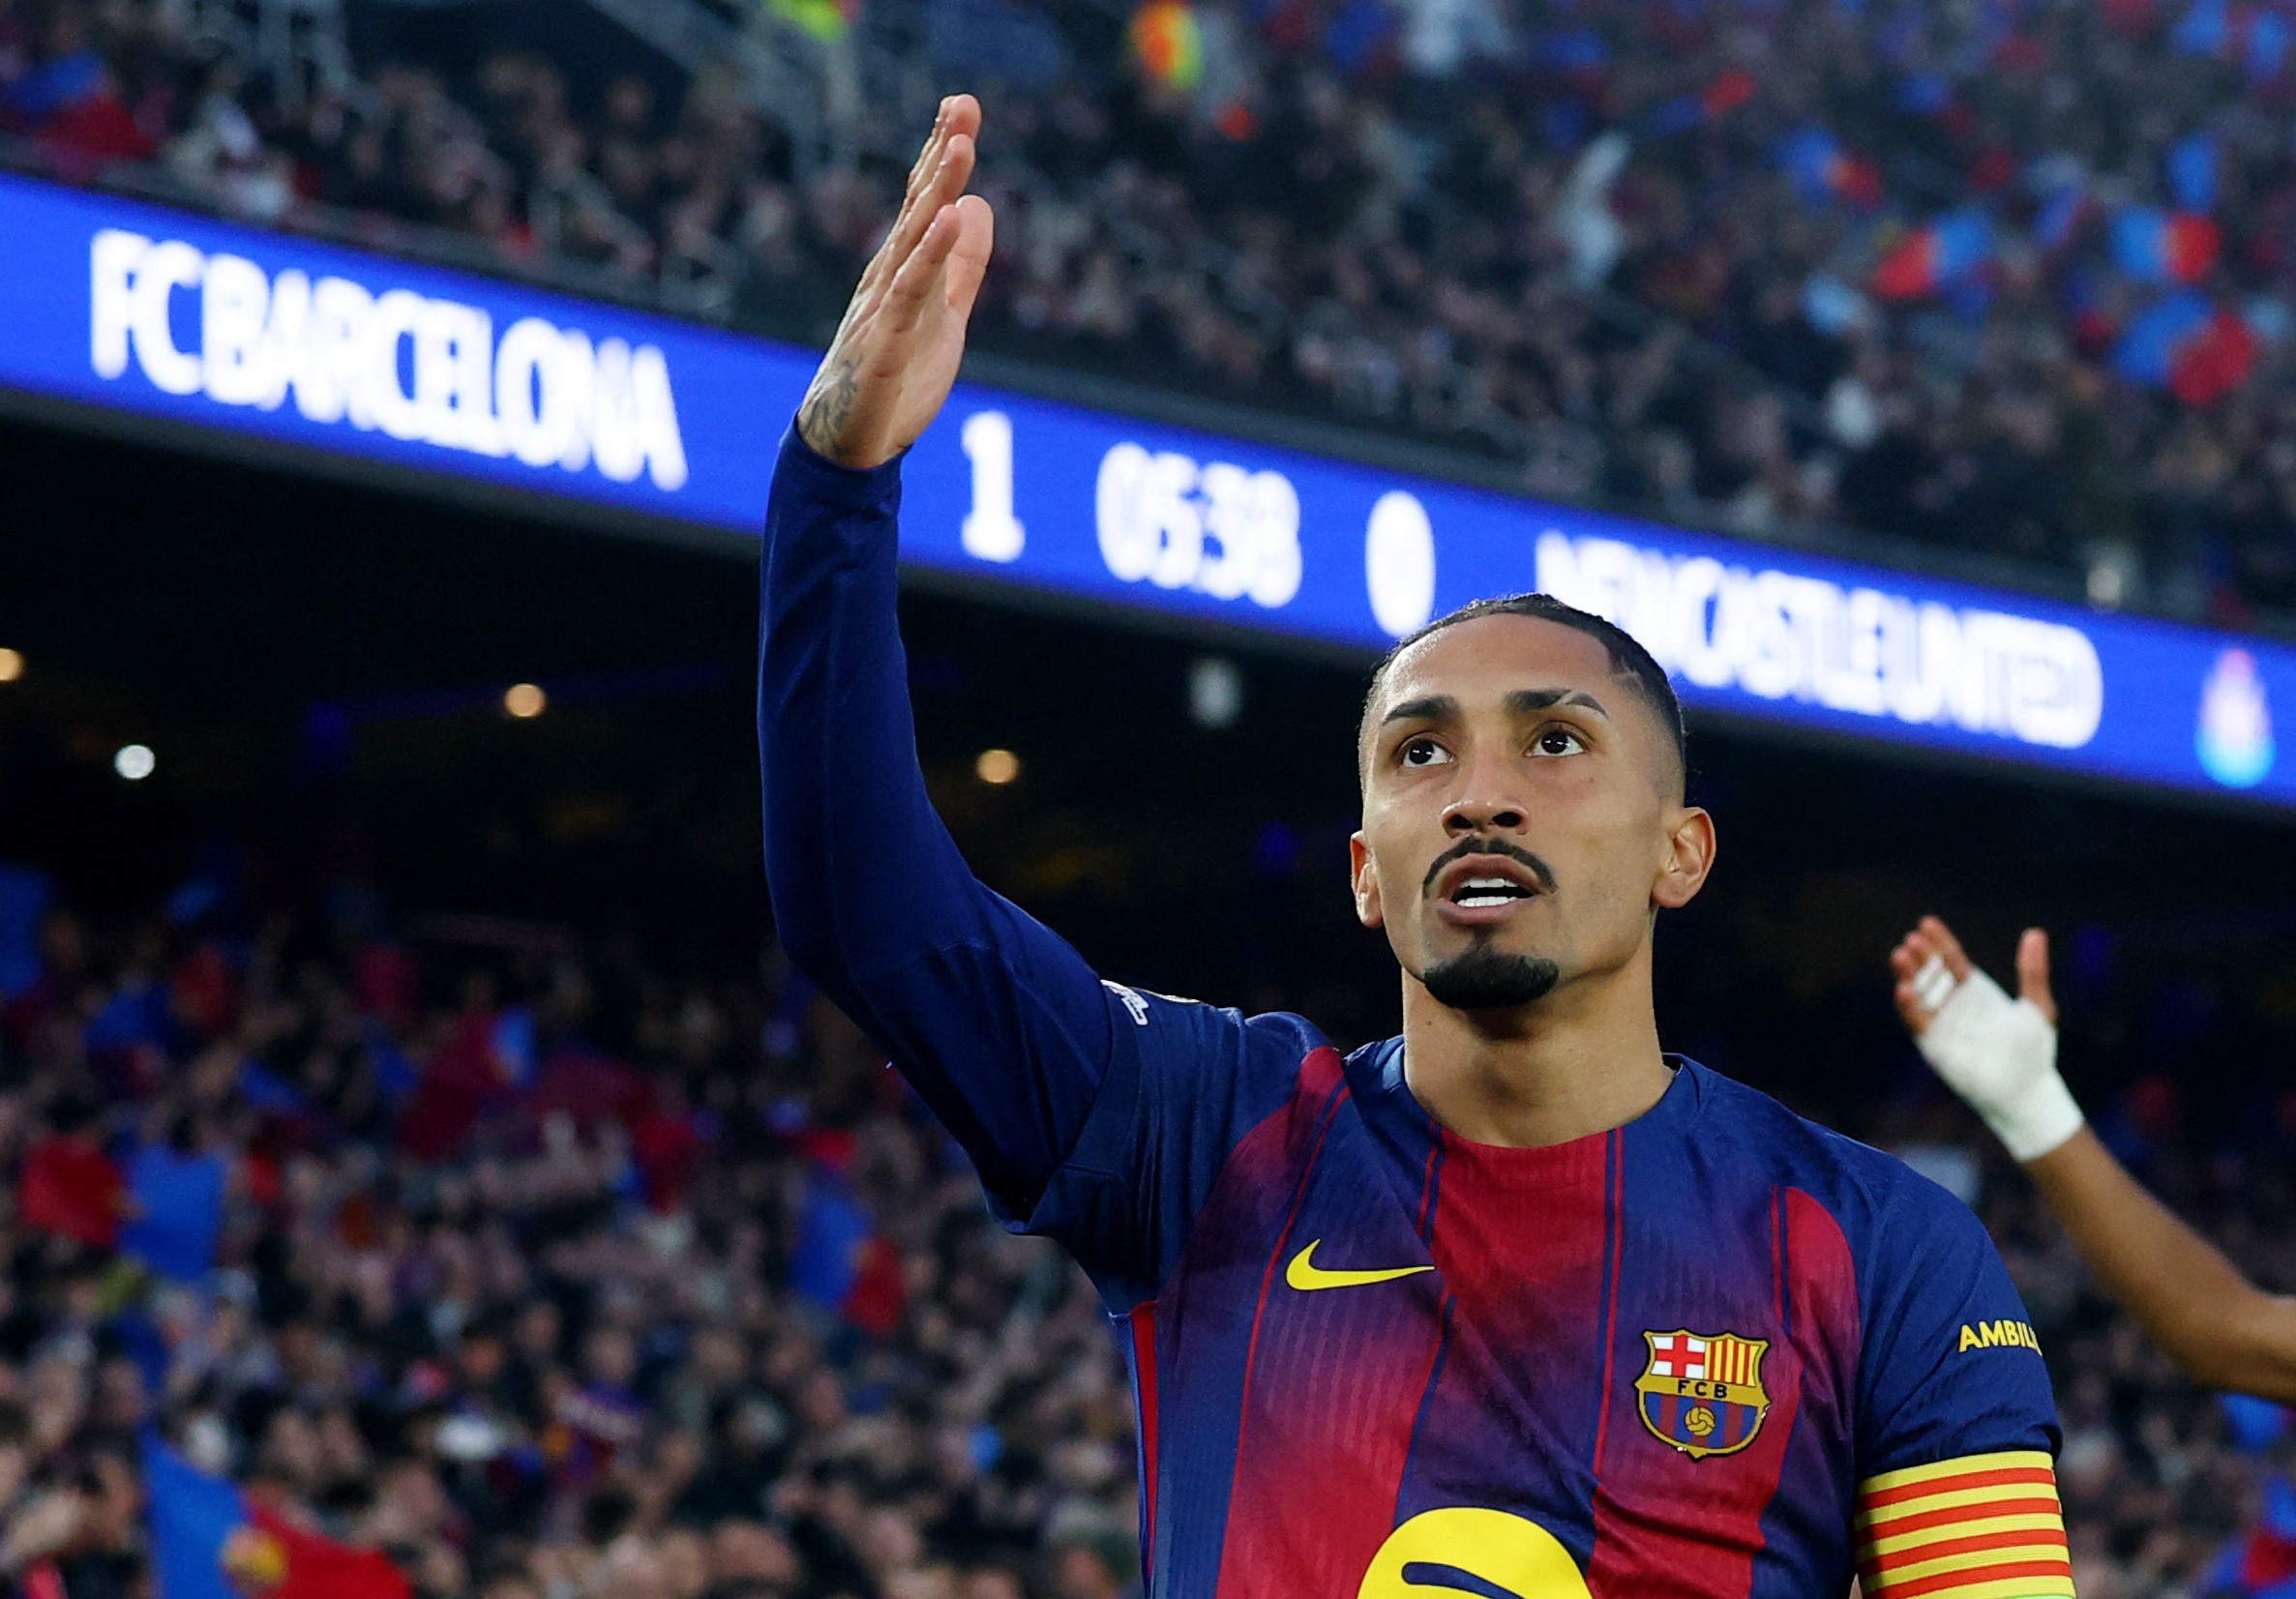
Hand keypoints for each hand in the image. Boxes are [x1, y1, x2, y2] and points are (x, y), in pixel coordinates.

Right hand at [796, 95, 994, 468]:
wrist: (848, 442)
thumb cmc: (894, 378)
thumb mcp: (945, 314)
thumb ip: (964, 265)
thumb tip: (981, 206)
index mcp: (904, 268)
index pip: (926, 201)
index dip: (943, 154)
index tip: (962, 106)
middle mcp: (889, 276)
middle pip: (920, 206)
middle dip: (942, 154)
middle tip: (963, 103)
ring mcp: (885, 306)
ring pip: (915, 239)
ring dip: (937, 191)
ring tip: (961, 146)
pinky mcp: (887, 343)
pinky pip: (911, 292)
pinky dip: (931, 255)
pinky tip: (951, 219)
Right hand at [1887, 915, 2080, 1161]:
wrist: (2027, 1090)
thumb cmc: (2033, 1051)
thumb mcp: (2037, 1006)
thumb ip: (2032, 972)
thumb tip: (2035, 933)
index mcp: (1975, 991)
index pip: (1950, 960)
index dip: (1938, 942)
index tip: (1926, 923)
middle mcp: (1953, 1004)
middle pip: (1930, 973)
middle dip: (1920, 956)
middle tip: (1912, 940)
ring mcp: (1942, 1024)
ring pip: (1918, 993)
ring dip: (1907, 975)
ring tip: (1900, 955)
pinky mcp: (1935, 1045)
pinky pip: (1918, 1023)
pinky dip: (1909, 1007)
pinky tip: (1904, 990)